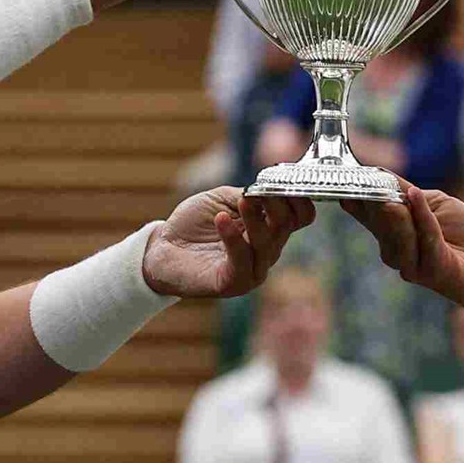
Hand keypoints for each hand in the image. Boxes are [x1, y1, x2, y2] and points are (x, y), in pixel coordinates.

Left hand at [140, 186, 316, 297]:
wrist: (163, 249)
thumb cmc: (193, 224)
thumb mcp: (223, 200)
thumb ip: (249, 195)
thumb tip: (269, 187)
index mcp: (269, 229)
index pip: (301, 216)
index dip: (299, 198)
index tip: (287, 179)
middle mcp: (267, 251)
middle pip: (286, 227)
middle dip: (277, 205)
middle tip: (263, 190)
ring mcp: (253, 269)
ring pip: (267, 243)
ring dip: (256, 219)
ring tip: (244, 202)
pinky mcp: (233, 283)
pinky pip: (242, 260)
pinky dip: (233, 237)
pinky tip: (221, 219)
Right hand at [342, 179, 463, 307]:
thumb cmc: (462, 236)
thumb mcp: (435, 204)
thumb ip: (410, 193)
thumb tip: (382, 175)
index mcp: (392, 235)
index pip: (366, 214)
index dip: (354, 197)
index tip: (342, 179)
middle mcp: (395, 252)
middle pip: (379, 221)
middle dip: (373, 199)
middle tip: (367, 180)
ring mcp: (410, 264)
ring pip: (397, 232)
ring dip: (396, 211)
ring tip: (390, 196)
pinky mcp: (432, 268)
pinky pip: (425, 236)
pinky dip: (421, 215)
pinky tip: (415, 194)